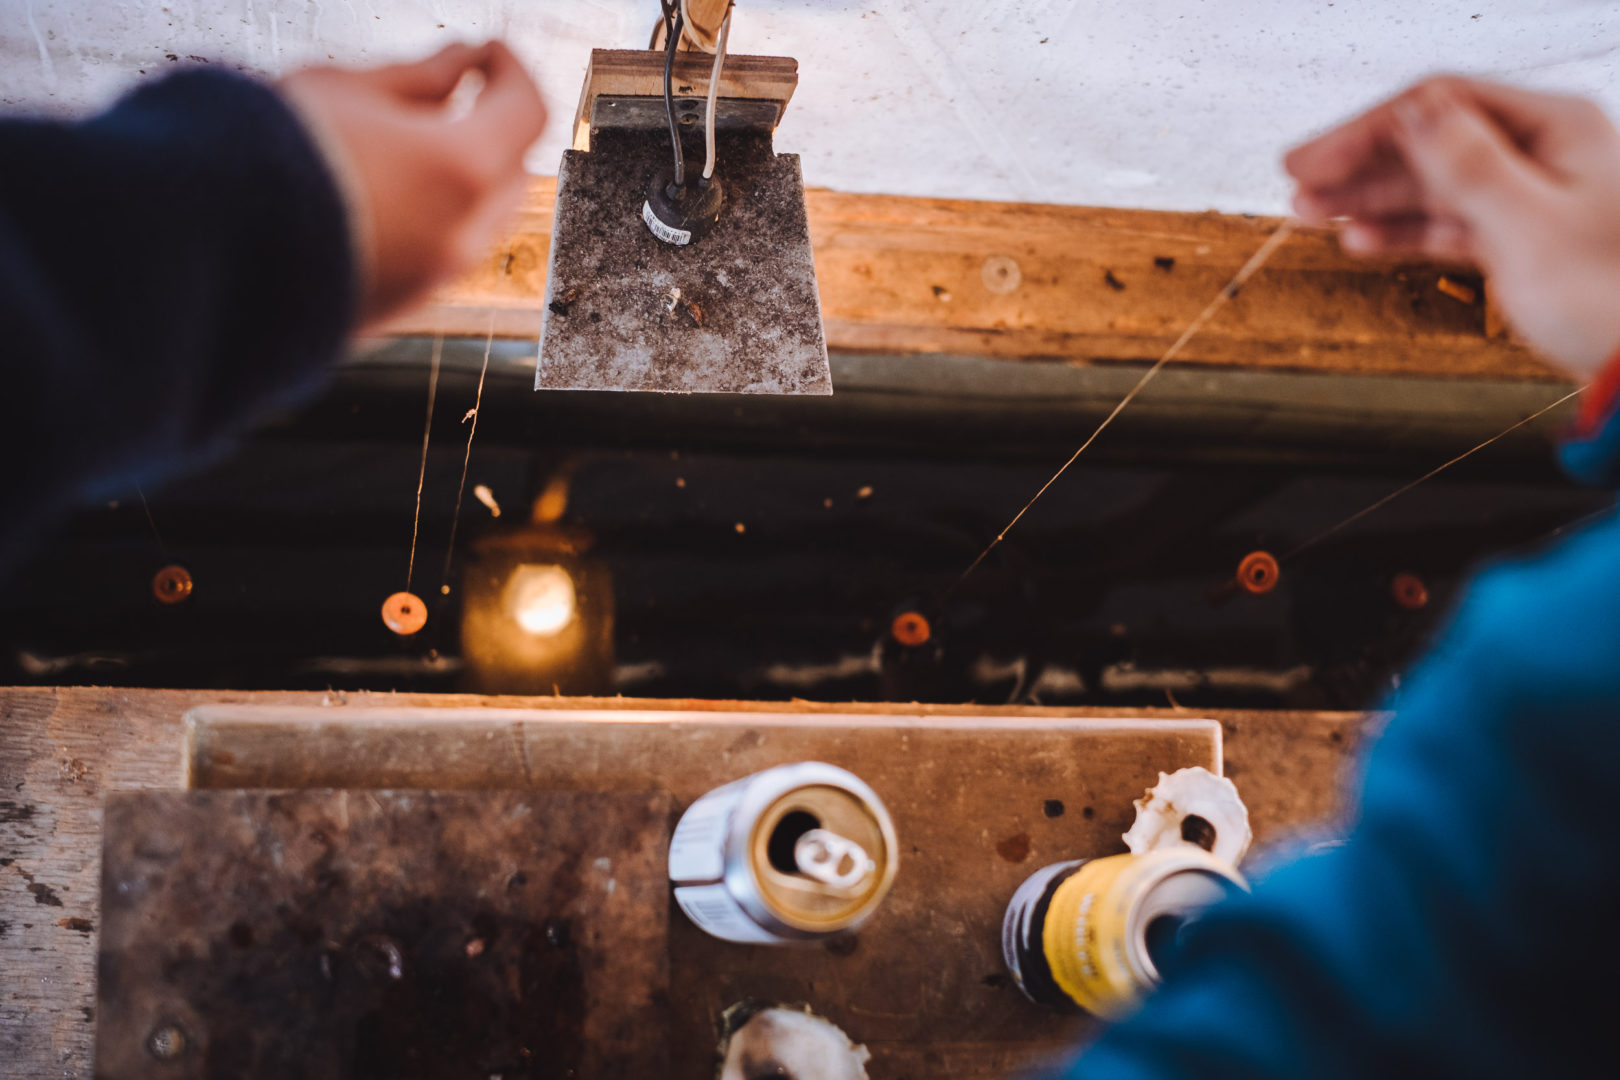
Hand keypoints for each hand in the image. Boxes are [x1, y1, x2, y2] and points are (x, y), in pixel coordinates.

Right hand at [279, 41, 546, 329]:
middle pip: (512, 170)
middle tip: (450, 92)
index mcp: (460, 168)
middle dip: (492, 128)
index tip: (485, 51)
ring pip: (478, 220)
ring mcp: (435, 281)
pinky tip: (375, 196)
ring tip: (401, 145)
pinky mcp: (401, 311)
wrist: (197, 251)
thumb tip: (463, 62)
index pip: (527, 109)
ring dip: (460, 179)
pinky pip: (438, 257)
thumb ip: (417, 77)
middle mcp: (462, 234)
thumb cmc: (264, 150)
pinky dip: (429, 221)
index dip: (512, 69)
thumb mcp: (341, 88)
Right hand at [1285, 77, 1619, 377]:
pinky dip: (1400, 230)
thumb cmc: (1609, 297)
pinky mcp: (1516, 237)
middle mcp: (1539, 153)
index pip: (1438, 106)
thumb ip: (1470, 166)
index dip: (1366, 130)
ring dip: (1368, 198)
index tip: (1312, 160)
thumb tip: (1415, 114)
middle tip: (1296, 182)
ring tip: (1309, 212)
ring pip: (1430, 185)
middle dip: (1358, 163)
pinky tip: (1360, 238)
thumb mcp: (1529, 226)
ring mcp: (1526, 195)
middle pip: (1428, 142)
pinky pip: (1445, 223)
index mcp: (1553, 129)